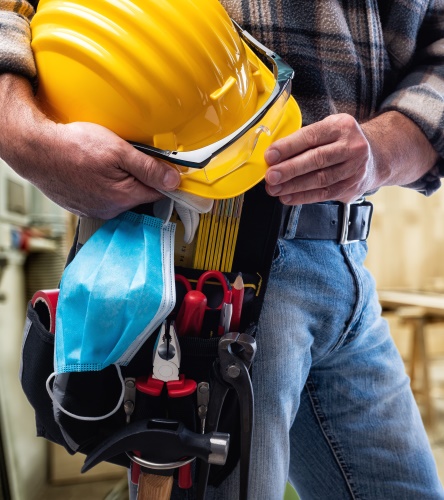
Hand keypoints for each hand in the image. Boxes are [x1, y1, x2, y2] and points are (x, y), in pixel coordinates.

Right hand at [0, 74, 180, 218]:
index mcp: (124, 197)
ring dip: (121, 180)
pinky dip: (103, 184)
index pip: (159, 193)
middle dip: (140, 176)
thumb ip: (148, 167)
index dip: (165, 178)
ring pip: (121, 195)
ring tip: (106, 162)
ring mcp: (95, 210)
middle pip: (140, 194)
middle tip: (128, 156)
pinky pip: (103, 196)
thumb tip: (174, 180)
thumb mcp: (118, 150)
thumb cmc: (73, 147)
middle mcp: (111, 209)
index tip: (166, 167)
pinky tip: (94, 170)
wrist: (35, 150)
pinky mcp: (82, 206)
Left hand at [264, 111, 437, 205]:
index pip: (311, 136)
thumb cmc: (341, 142)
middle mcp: (352, 146)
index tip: (270, 156)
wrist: (374, 157)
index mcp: (342, 126)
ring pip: (320, 179)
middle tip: (270, 176)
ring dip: (293, 186)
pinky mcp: (353, 187)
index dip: (289, 147)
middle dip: (289, 169)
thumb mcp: (328, 130)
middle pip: (317, 159)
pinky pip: (324, 194)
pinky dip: (303, 197)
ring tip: (274, 189)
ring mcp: (355, 168)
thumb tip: (273, 156)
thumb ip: (304, 139)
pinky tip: (288, 197)